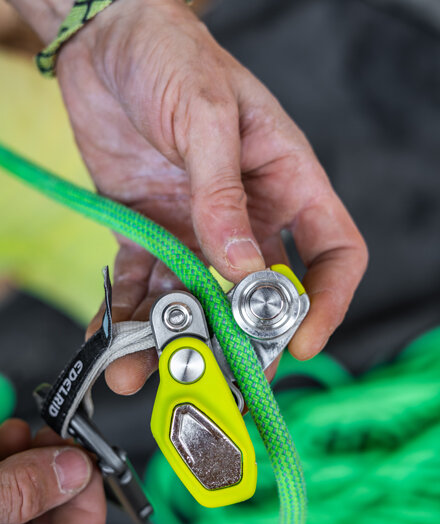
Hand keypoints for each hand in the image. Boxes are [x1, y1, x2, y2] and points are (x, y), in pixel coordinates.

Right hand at [0, 419, 105, 523]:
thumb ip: (20, 494)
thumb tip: (72, 469)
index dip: (91, 512)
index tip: (86, 466)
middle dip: (57, 477)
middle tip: (57, 439)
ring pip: (23, 514)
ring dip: (29, 465)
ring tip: (27, 433)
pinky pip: (0, 506)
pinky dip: (5, 471)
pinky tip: (5, 441)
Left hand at [53, 0, 366, 393]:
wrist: (106, 39)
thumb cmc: (172, 56)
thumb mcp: (208, 117)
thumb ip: (223, 195)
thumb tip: (241, 268)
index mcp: (287, 182)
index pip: (332, 253)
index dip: (326, 302)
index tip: (301, 342)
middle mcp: (247, 215)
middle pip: (258, 295)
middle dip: (241, 341)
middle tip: (219, 379)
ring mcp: (197, 230)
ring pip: (196, 300)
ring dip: (173, 339)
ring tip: (143, 373)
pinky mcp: (150, 232)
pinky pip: (145, 283)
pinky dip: (129, 313)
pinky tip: (113, 337)